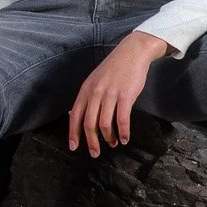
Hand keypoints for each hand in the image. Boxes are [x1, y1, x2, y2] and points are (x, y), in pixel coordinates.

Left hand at [68, 30, 171, 156]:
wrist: (133, 52)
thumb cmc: (115, 68)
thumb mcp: (95, 80)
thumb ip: (87, 97)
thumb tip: (76, 115)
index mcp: (86, 90)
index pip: (75, 116)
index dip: (73, 134)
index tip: (74, 147)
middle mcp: (95, 93)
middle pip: (89, 124)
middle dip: (91, 142)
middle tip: (95, 153)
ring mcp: (110, 94)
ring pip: (105, 124)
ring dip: (109, 138)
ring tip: (113, 144)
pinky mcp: (126, 96)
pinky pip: (122, 119)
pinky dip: (123, 132)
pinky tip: (125, 138)